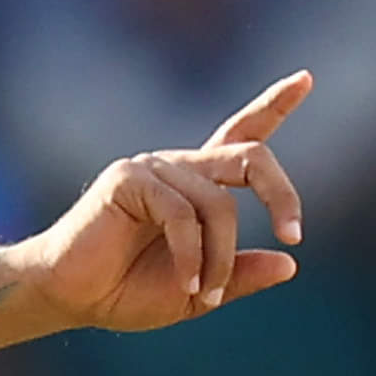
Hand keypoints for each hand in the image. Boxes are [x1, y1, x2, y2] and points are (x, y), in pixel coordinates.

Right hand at [15, 71, 311, 333]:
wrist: (69, 298)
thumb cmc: (125, 292)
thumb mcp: (199, 291)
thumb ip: (239, 276)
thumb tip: (290, 264)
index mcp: (196, 185)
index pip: (241, 134)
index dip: (274, 105)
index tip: (306, 77)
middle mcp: (178, 167)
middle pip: (250, 156)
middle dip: (281, 193)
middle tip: (294, 235)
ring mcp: (153, 167)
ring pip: (219, 203)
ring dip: (220, 257)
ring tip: (203, 294)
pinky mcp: (128, 179)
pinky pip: (182, 214)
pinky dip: (192, 254)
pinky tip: (187, 282)